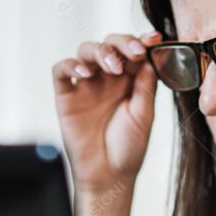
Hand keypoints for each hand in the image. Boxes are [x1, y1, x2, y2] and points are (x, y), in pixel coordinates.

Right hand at [52, 30, 162, 194]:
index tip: (153, 39)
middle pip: (110, 43)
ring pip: (86, 50)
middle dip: (122, 42)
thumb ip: (146, 86)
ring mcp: (86, 85)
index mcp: (129, 79)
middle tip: (134, 52)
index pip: (133, 50)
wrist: (108, 177)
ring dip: (101, 51)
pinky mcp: (66, 95)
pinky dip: (71, 65)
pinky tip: (85, 73)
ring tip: (112, 66)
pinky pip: (62, 70)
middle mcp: (107, 78)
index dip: (142, 40)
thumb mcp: (144, 115)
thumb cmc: (128, 148)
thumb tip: (150, 57)